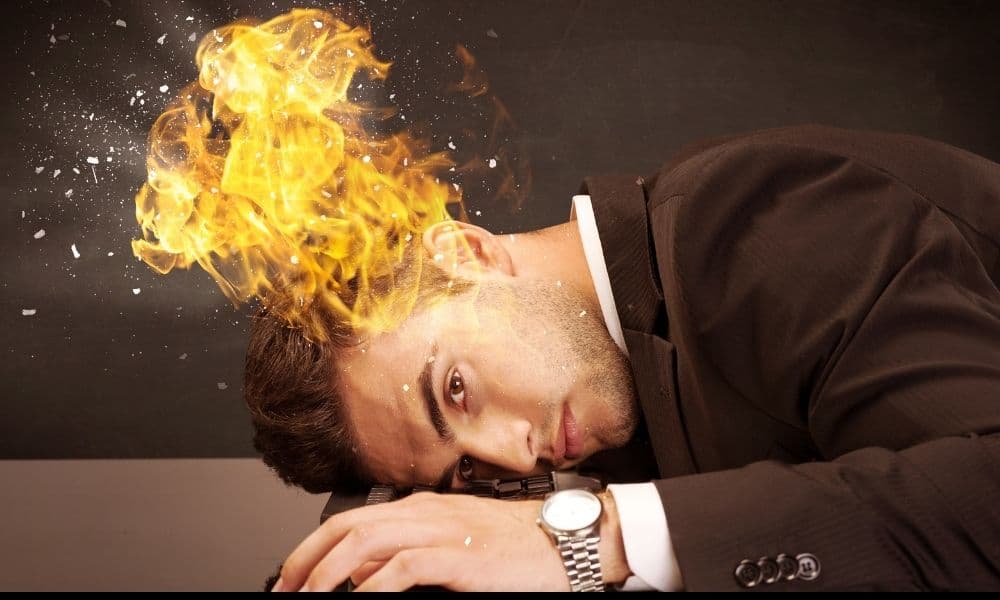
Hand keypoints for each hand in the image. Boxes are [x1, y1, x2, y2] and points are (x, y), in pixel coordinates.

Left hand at [271, 491, 623, 591]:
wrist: (569, 539)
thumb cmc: (517, 544)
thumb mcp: (454, 546)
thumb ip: (409, 556)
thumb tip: (364, 577)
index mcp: (421, 508)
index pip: (350, 520)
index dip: (312, 549)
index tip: (291, 578)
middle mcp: (426, 512)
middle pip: (348, 527)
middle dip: (306, 561)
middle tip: (286, 592)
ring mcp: (444, 531)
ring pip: (366, 542)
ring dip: (328, 574)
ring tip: (310, 598)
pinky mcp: (462, 556)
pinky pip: (404, 568)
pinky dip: (372, 589)